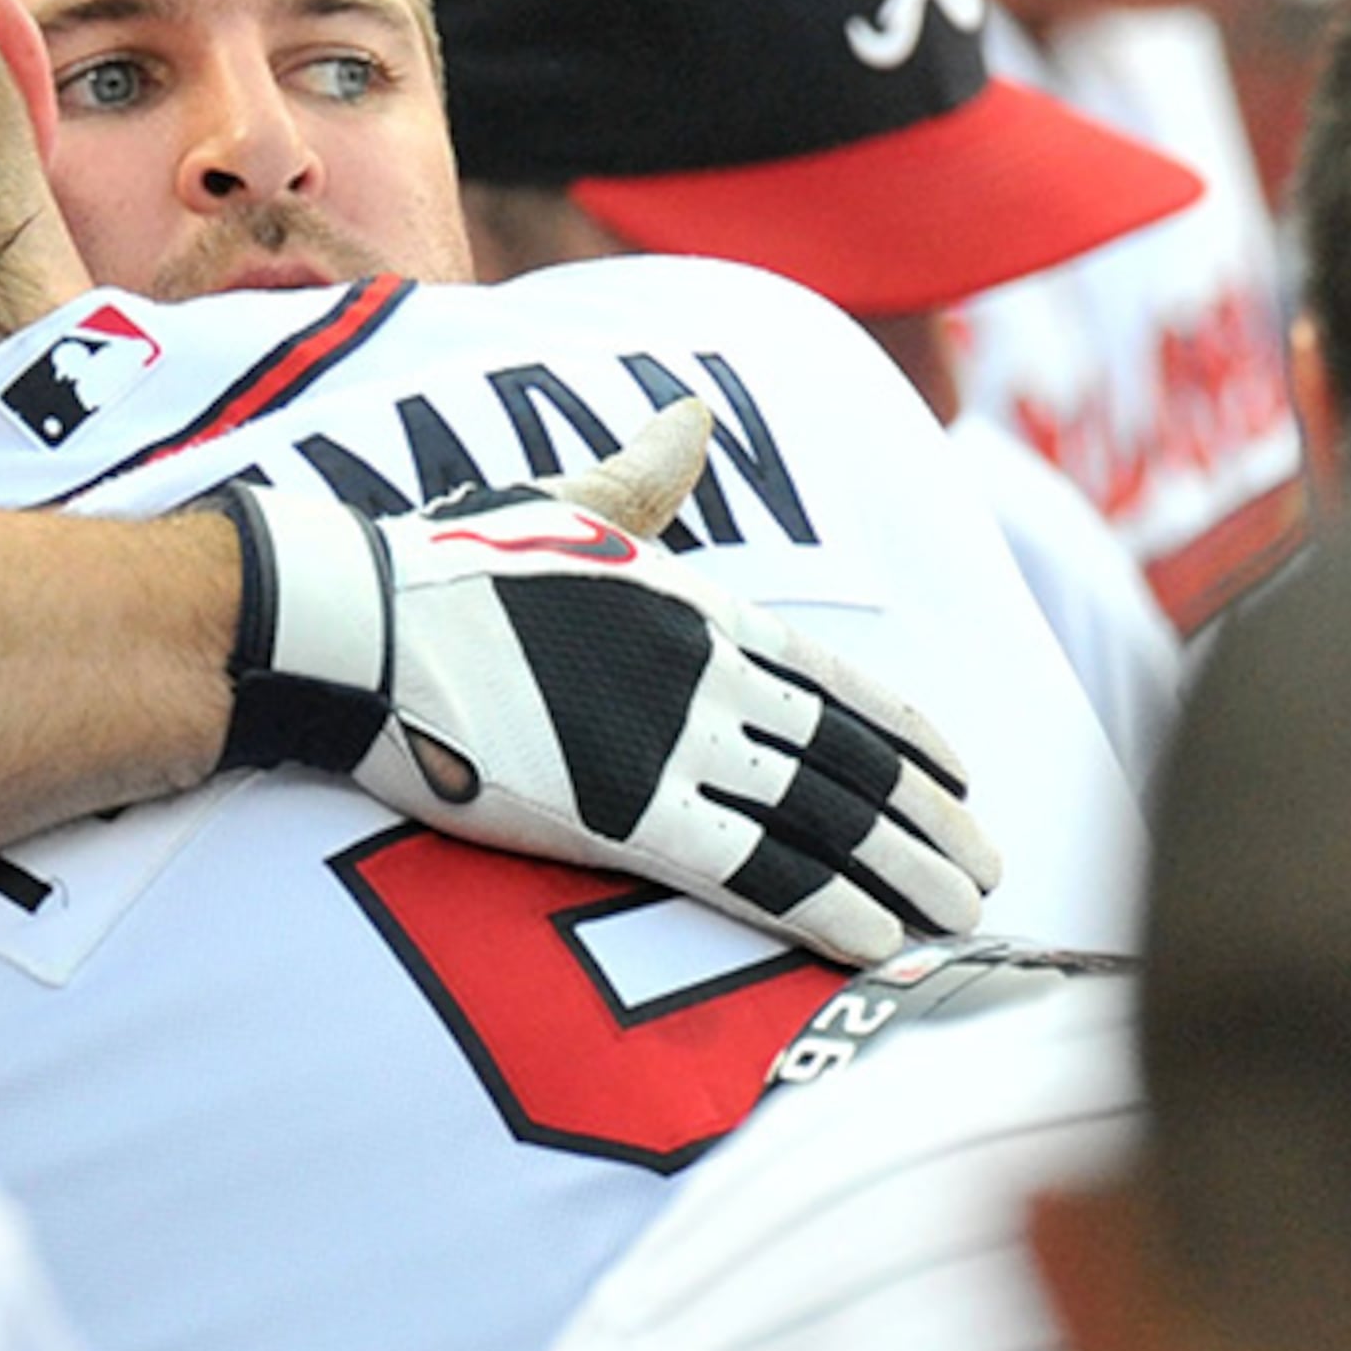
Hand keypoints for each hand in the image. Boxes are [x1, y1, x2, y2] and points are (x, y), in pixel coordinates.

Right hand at [207, 400, 1000, 965]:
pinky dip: (825, 906)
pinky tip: (877, 937)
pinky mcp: (628, 815)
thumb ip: (645, 475)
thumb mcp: (563, 501)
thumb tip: (695, 413)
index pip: (835, 682)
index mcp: (699, 611)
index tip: (960, 775)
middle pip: (849, 761)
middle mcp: (709, 678)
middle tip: (984, 867)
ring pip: (822, 821)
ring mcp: (675, 747)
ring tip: (956, 913)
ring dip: (899, 873)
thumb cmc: (445, 563)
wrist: (365, 623)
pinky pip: (753, 871)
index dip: (904, 734)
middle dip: (925, 821)